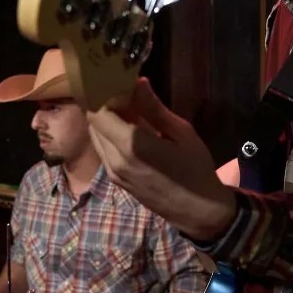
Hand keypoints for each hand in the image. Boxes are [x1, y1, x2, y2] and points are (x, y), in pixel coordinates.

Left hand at [88, 77, 236, 240]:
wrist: (198, 210)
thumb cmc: (195, 168)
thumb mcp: (181, 133)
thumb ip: (154, 108)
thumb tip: (138, 82)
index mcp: (132, 144)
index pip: (99, 112)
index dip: (106, 96)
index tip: (123, 88)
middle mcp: (115, 159)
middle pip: (94, 123)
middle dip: (105, 106)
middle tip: (125, 97)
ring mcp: (113, 173)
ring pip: (96, 137)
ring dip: (106, 122)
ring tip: (129, 114)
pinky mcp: (116, 181)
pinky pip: (103, 151)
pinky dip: (109, 137)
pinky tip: (129, 133)